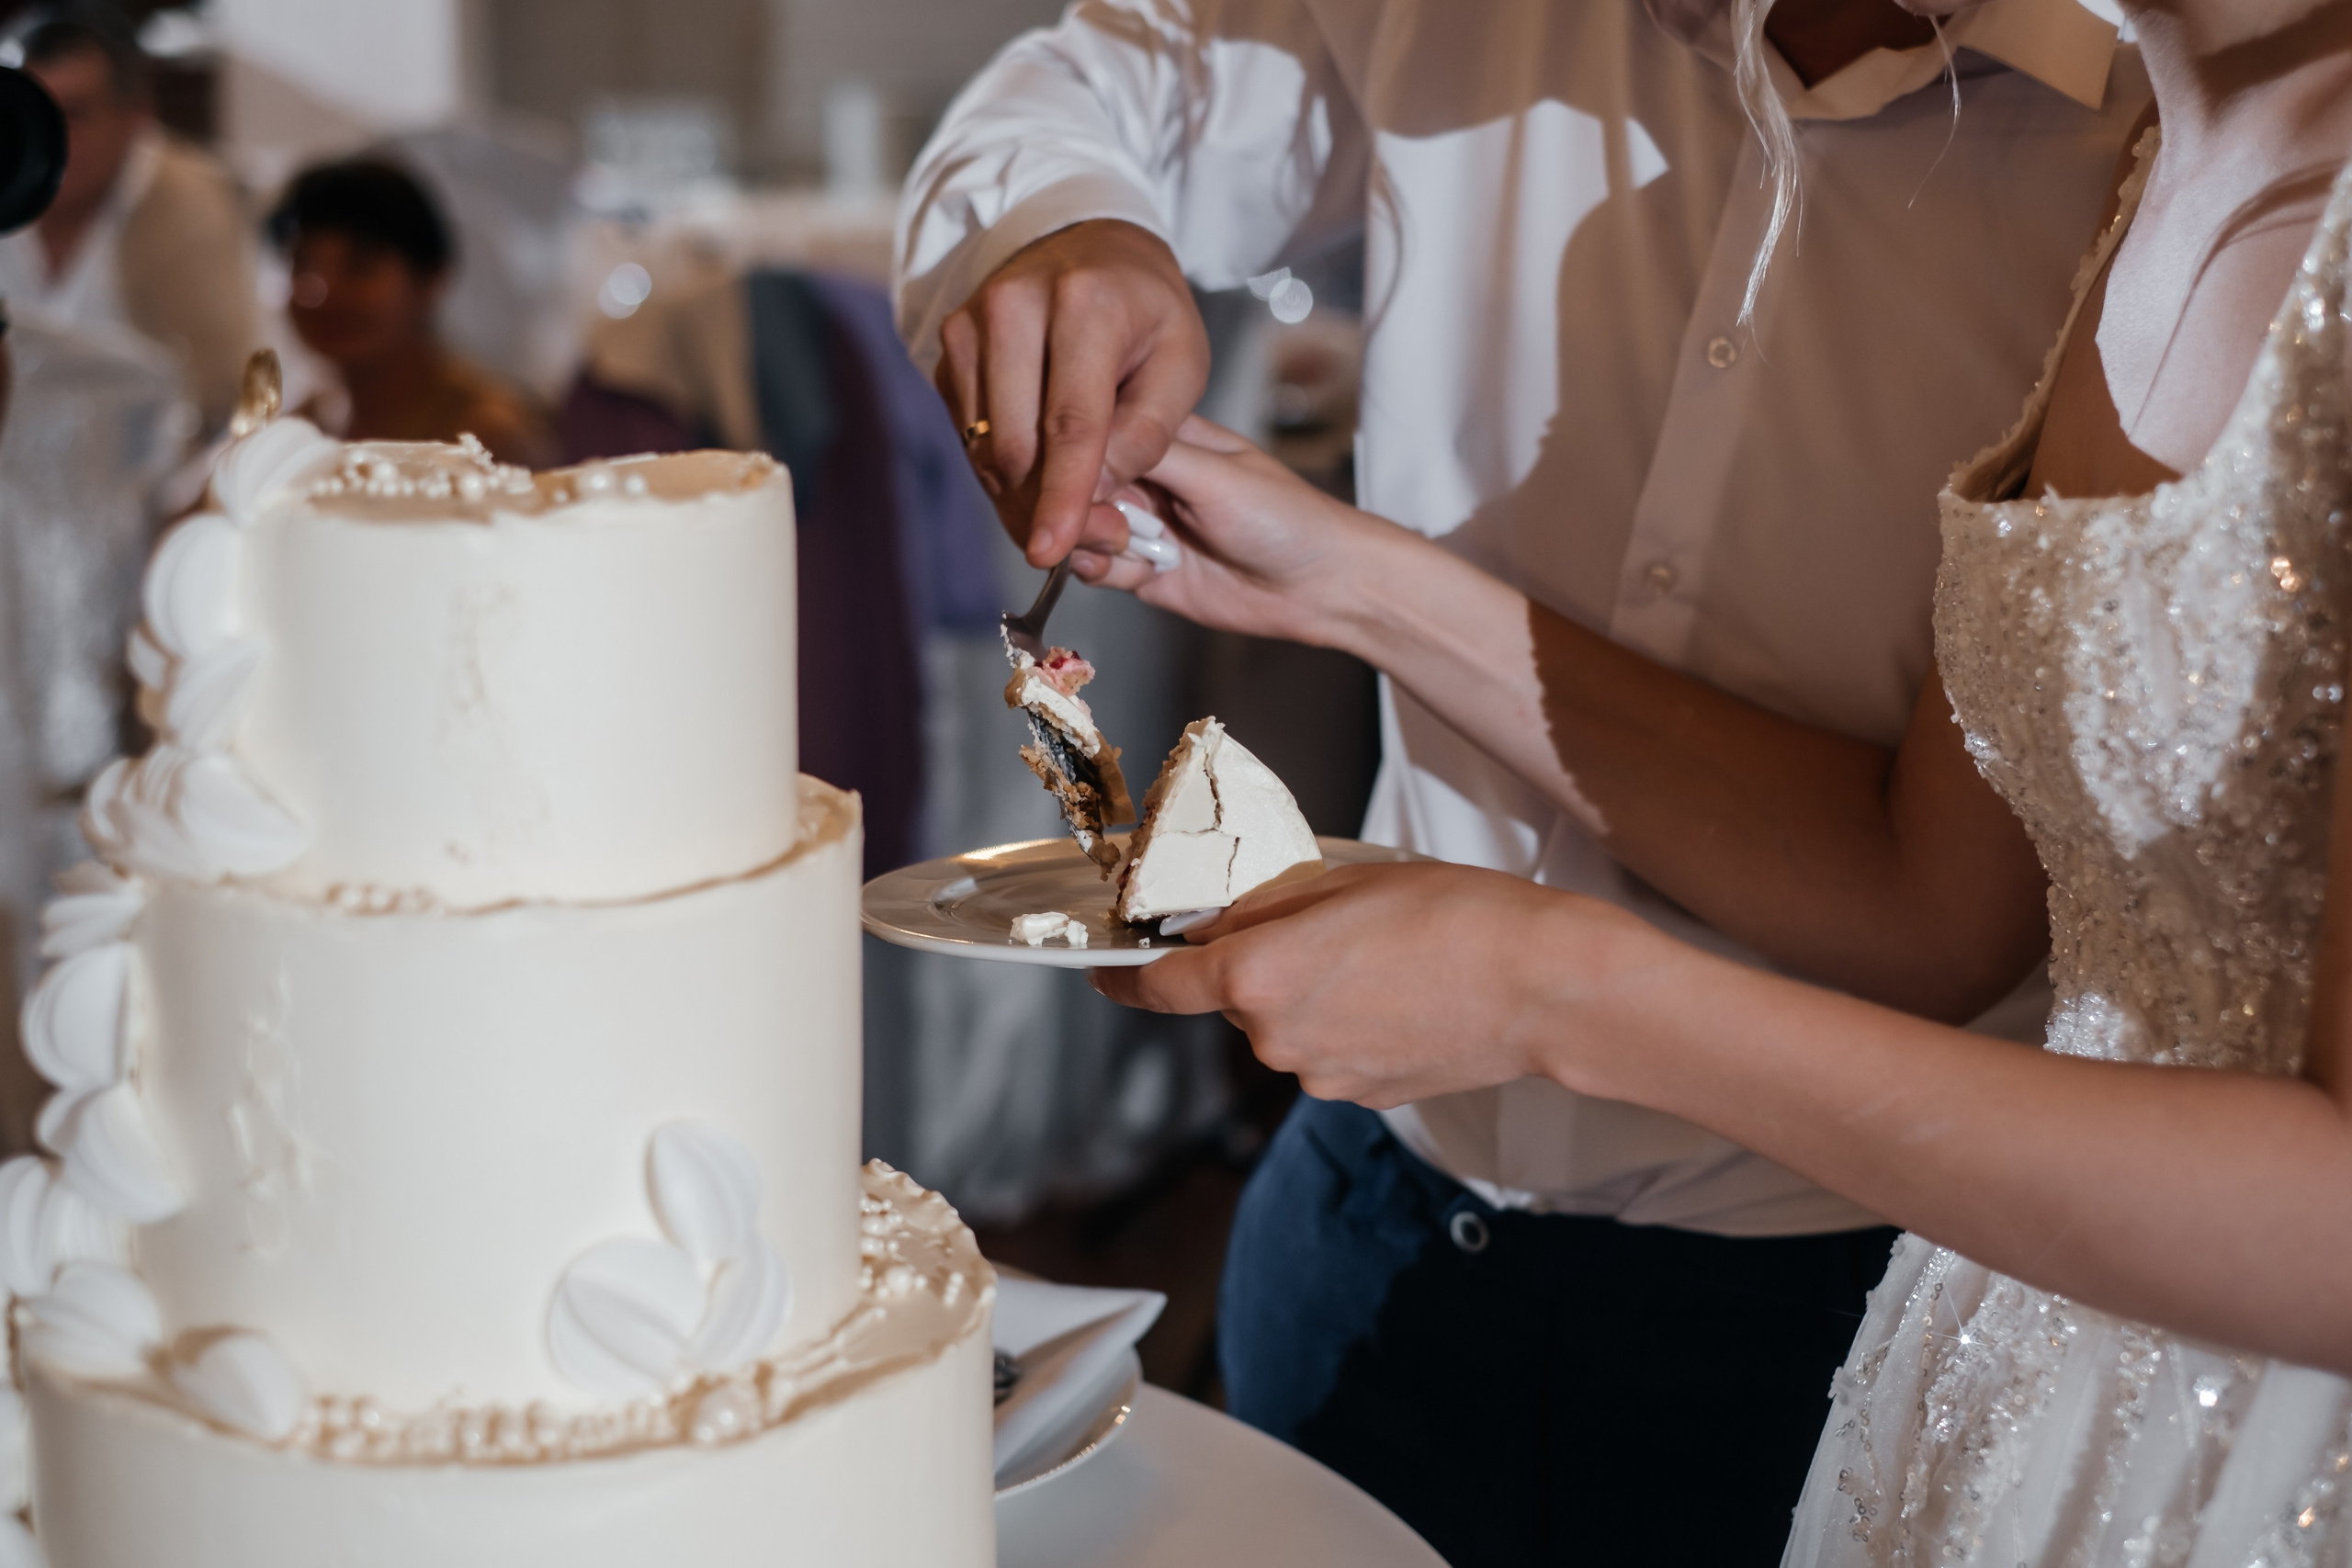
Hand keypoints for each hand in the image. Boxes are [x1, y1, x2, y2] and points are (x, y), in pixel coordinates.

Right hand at [933, 219, 1209, 568]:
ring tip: (1074, 509)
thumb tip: (1098, 492)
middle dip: (1048, 508)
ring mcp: (969, 326)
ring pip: (986, 449)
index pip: (1070, 422)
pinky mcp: (948, 349)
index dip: (1063, 495)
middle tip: (1096, 538)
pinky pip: (970, 436)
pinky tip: (1042, 469)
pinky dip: (1005, 469)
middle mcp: (1013, 307)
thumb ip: (1148, 431)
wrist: (1090, 246)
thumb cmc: (1144, 310)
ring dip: (1025, 497)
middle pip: (1018, 444)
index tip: (1052, 549)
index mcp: (1084, 304)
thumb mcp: (1183, 363)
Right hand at [1079, 415, 1392, 649]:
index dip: (1074, 452)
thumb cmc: (1286, 518)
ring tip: (1129, 547)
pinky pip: (1095, 567)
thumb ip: (1147, 455)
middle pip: (1077, 483)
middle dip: (1078, 502)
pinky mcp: (1141, 571)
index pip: (1096, 432)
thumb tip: (1085, 442)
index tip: (1066, 470)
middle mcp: (1146, 477)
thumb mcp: (1214, 473)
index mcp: (1163, 437)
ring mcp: (1141, 524)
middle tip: (1106, 520)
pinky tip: (1128, 570)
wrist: (1317, 587)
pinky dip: (1098, 570)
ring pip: (1078, 526)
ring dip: (1091, 539)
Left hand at [1090, 862, 1660, 1107]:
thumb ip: (1265, 910)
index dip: (1125, 980)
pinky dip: (1349, 1025)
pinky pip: (1329, 1053)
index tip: (1105, 973)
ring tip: (1383, 959)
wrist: (1543, 985)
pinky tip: (1402, 995)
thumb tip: (1215, 926)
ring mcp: (1319, 1076)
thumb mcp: (1345, 882)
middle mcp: (1275, 1038)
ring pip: (1285, 1027)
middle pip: (1235, 998)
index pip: (1160, 987)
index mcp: (1258, 976)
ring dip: (1310, 995)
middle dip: (1259, 965)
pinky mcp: (1362, 1096)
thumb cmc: (1457, 916)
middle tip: (1325, 926)